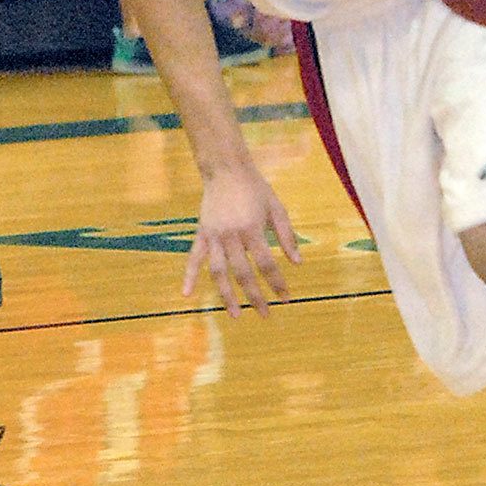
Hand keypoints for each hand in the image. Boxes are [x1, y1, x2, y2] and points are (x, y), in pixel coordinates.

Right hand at [184, 167, 300, 317]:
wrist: (226, 169)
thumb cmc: (255, 189)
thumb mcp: (277, 208)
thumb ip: (287, 236)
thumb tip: (298, 263)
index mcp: (252, 229)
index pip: (267, 263)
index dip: (277, 282)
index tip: (286, 298)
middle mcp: (232, 236)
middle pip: (243, 273)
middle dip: (255, 296)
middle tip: (265, 315)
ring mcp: (214, 236)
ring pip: (219, 272)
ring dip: (226, 296)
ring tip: (235, 315)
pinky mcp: (202, 233)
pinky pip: (194, 258)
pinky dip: (189, 276)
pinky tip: (187, 294)